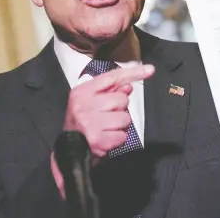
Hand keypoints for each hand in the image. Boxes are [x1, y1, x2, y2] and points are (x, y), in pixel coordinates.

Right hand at [51, 64, 154, 197]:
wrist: (68, 150)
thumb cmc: (83, 121)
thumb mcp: (91, 101)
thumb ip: (110, 91)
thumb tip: (129, 86)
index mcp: (82, 92)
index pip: (112, 77)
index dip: (133, 73)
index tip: (150, 70)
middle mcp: (85, 105)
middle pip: (122, 100)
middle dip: (120, 109)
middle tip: (107, 116)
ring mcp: (91, 122)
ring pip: (125, 119)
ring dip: (120, 125)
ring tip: (106, 128)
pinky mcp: (98, 140)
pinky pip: (123, 136)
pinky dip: (118, 139)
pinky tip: (106, 138)